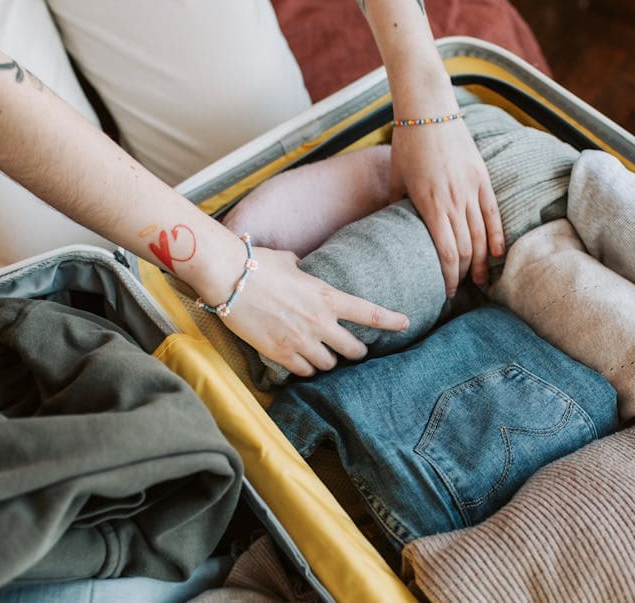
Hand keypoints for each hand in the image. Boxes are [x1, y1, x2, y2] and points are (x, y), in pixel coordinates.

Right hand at [221, 247, 409, 376]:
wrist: (228, 278)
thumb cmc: (257, 264)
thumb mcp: (289, 262)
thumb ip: (303, 270)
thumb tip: (300, 266)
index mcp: (327, 297)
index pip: (369, 313)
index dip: (391, 320)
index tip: (405, 323)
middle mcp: (319, 322)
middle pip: (353, 350)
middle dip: (357, 352)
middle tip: (354, 351)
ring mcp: (300, 340)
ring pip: (329, 365)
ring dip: (328, 362)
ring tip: (322, 356)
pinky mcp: (280, 353)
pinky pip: (304, 371)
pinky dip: (305, 369)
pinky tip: (301, 362)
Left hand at [391, 119, 503, 294]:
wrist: (429, 110)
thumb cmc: (407, 143)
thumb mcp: (395, 177)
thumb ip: (395, 204)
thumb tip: (391, 227)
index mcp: (429, 204)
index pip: (445, 253)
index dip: (449, 276)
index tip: (447, 291)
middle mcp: (453, 200)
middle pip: (465, 249)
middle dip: (464, 274)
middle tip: (462, 289)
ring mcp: (470, 189)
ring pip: (481, 235)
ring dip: (481, 261)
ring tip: (481, 280)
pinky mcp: (482, 178)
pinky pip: (493, 213)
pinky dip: (497, 235)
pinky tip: (496, 254)